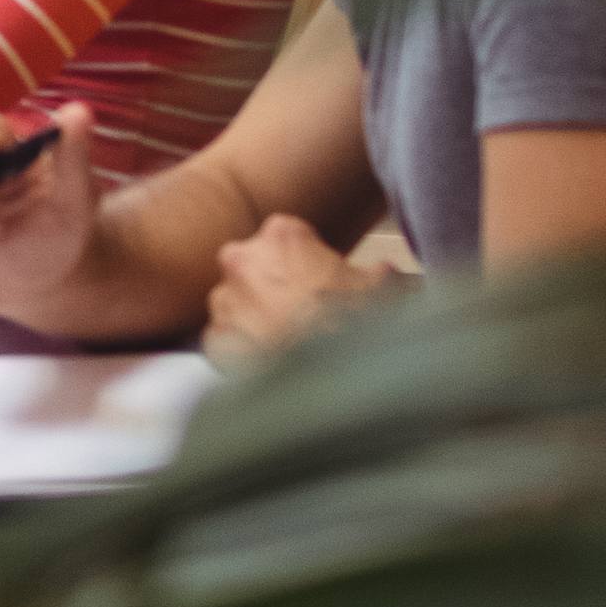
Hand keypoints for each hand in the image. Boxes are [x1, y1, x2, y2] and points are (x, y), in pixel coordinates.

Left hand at [204, 211, 401, 364]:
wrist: (331, 371)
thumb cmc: (354, 321)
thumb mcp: (379, 286)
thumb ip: (378, 273)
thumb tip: (389, 274)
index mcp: (281, 235)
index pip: (285, 237)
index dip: (301, 261)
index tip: (314, 281)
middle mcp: (242, 259)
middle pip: (252, 268)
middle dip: (269, 286)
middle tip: (296, 312)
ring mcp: (224, 300)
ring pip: (234, 305)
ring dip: (252, 319)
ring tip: (284, 341)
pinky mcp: (215, 338)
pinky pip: (225, 342)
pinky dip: (242, 350)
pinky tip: (267, 362)